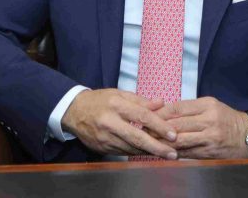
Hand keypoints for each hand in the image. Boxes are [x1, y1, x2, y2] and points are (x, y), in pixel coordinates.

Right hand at [61, 88, 178, 158]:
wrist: (74, 111)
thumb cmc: (100, 100)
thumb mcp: (119, 93)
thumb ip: (140, 100)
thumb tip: (161, 103)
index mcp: (116, 104)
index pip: (142, 116)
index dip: (159, 125)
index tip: (173, 134)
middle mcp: (110, 122)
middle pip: (137, 137)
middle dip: (157, 147)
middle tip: (173, 153)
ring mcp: (105, 137)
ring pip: (131, 148)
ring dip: (150, 152)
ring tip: (166, 154)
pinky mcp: (102, 148)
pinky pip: (124, 152)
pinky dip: (137, 153)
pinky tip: (148, 153)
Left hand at [156, 97, 247, 158]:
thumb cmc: (226, 118)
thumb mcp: (211, 105)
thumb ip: (190, 108)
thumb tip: (165, 111)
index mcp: (207, 105)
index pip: (177, 107)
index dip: (160, 112)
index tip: (148, 115)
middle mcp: (208, 121)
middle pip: (177, 124)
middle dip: (158, 127)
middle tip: (143, 129)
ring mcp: (209, 138)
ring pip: (180, 140)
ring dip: (163, 142)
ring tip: (149, 141)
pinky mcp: (210, 153)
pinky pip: (188, 153)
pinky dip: (174, 152)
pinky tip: (164, 152)